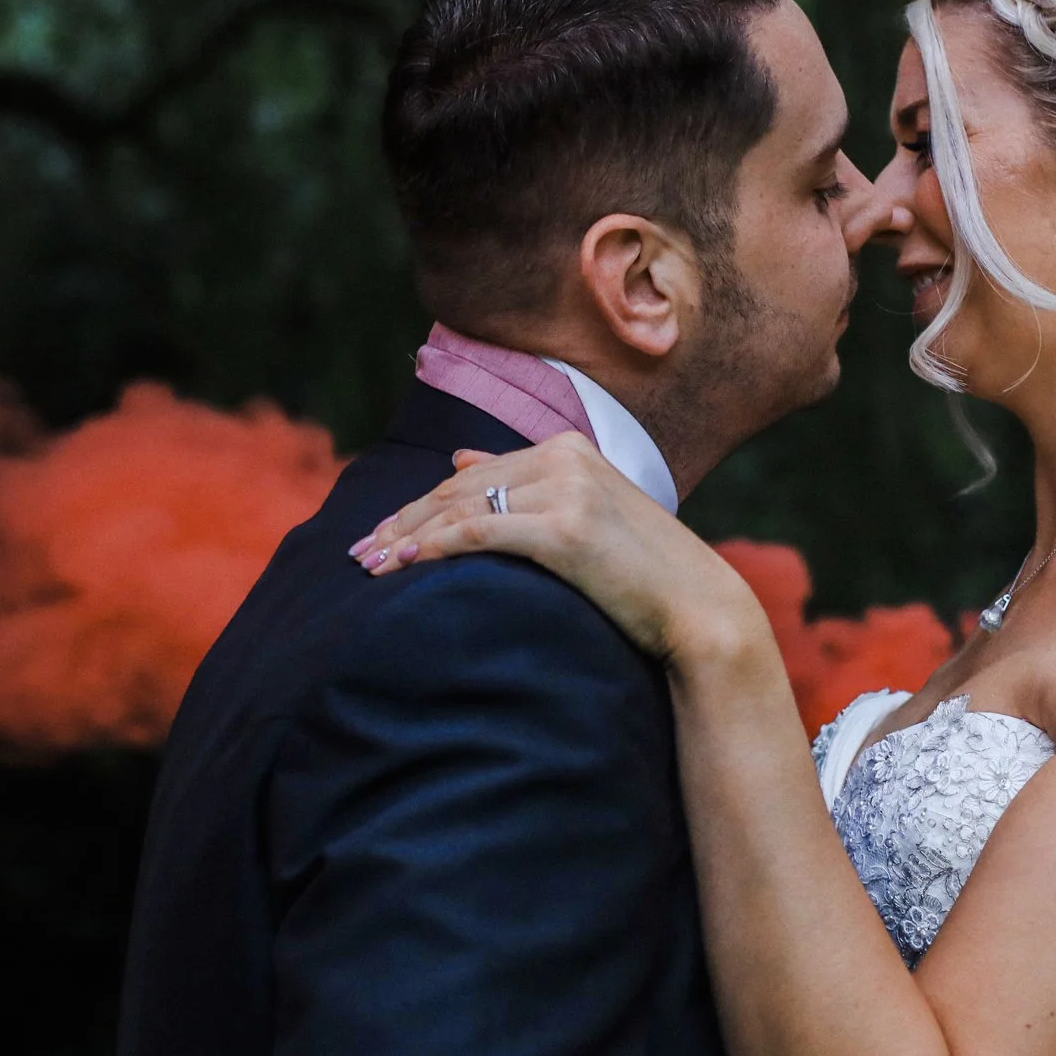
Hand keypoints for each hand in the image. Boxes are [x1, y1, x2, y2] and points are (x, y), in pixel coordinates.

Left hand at [346, 434, 762, 663]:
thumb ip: (525, 483)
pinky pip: (480, 533)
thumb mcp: (583, 512)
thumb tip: (460, 458)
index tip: (382, 533)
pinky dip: (435, 547)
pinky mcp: (564, 528)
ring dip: (406, 538)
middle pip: (457, 488)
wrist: (698, 607)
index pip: (473, 473)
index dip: (421, 505)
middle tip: (358, 552)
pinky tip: (404, 564)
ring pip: (460, 508)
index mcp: (567, 448)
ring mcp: (565, 489)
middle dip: (402, 521)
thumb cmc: (641, 573)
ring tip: (367, 565)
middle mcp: (563, 458)